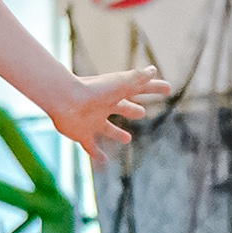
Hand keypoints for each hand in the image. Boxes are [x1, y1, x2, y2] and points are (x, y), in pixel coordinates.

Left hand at [53, 66, 167, 160]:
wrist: (64, 100)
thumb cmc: (93, 90)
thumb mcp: (120, 84)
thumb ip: (137, 79)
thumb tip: (153, 70)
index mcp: (114, 93)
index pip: (139, 90)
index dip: (154, 89)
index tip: (167, 88)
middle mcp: (103, 106)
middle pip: (121, 108)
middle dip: (132, 109)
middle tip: (142, 113)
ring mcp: (91, 120)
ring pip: (107, 128)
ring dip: (117, 133)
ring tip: (127, 139)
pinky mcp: (81, 133)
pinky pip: (91, 146)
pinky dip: (97, 154)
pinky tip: (104, 162)